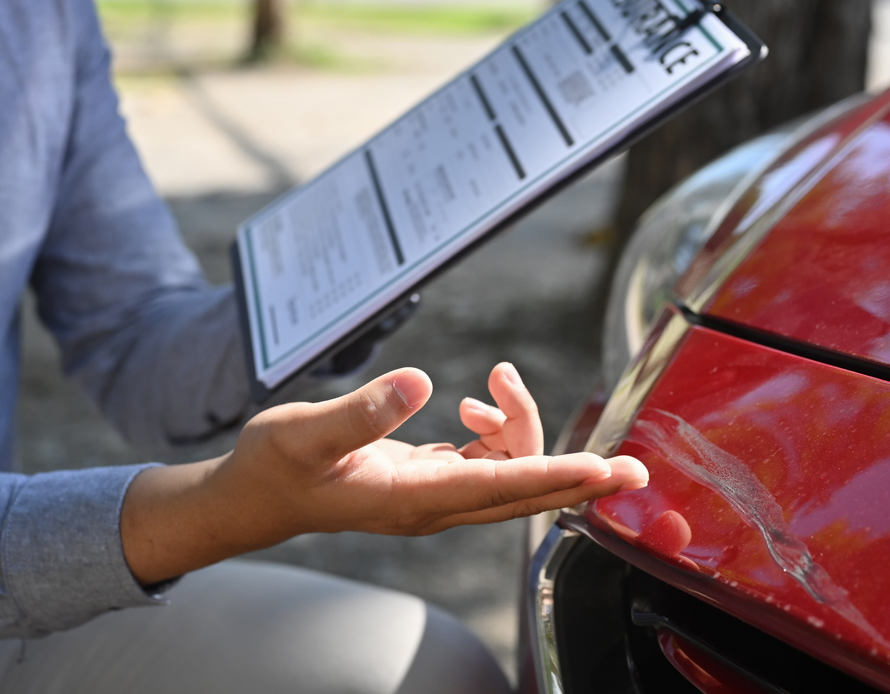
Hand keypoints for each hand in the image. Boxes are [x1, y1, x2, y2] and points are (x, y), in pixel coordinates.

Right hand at [121, 364, 646, 583]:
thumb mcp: (305, 432)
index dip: (555, 476)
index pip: (499, 488)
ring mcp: (436, 499)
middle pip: (524, 493)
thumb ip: (363, 412)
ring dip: (521, 427)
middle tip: (636, 469)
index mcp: (410, 499)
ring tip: (495, 383)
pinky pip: (490, 466)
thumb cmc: (275, 466)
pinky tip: (477, 408)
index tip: (603, 473)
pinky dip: (499, 434)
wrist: (253, 497)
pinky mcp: (432, 485)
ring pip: (510, 472)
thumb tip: (421, 383)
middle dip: (581, 480)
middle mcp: (433, 507)